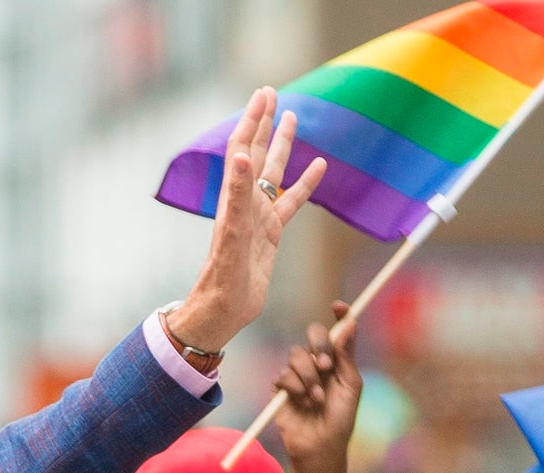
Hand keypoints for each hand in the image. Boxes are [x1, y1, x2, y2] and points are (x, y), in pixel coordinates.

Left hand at [172, 87, 327, 352]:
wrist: (223, 309)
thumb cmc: (224, 276)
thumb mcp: (232, 234)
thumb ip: (238, 195)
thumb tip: (240, 155)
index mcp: (235, 196)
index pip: (243, 147)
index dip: (253, 120)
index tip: (264, 93)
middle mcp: (245, 201)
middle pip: (255, 151)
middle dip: (263, 122)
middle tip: (272, 93)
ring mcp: (258, 216)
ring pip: (274, 172)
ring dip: (281, 146)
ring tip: (293, 119)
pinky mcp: (271, 233)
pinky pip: (291, 201)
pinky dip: (305, 184)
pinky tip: (319, 168)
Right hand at [272, 301, 361, 472]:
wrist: (321, 446)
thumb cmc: (341, 420)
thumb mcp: (351, 387)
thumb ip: (346, 356)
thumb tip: (348, 324)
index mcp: (337, 361)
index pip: (336, 331)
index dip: (339, 315)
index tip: (338, 306)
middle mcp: (318, 363)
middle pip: (313, 334)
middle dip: (319, 346)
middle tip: (326, 366)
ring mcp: (298, 374)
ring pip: (296, 355)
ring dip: (309, 377)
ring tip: (317, 399)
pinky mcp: (281, 388)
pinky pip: (284, 375)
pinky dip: (296, 389)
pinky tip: (304, 403)